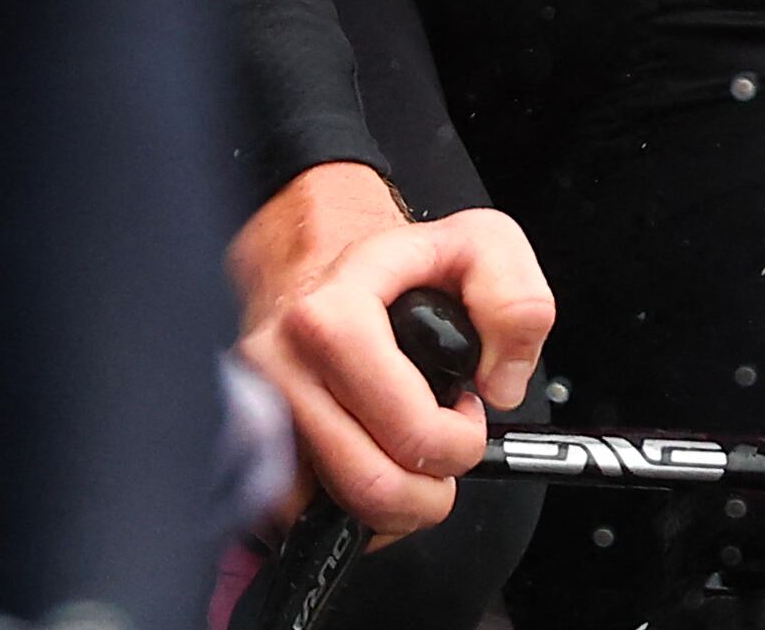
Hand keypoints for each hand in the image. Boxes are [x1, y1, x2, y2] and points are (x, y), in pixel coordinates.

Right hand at [233, 161, 554, 538]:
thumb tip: (499, 387)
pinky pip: (302, 519)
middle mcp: (278, 365)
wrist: (320, 253)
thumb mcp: (482, 246)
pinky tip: (371, 463)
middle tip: (444, 447)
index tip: (465, 410)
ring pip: (338, 512)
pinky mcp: (247, 448)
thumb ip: (516, 306)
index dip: (456, 436)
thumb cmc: (400, 264)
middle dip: (431, 488)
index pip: (408, 429)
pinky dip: (351, 511)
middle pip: (372, 486)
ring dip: (394, 505)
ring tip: (411, 454)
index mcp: (331, 315)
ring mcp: (255, 411)